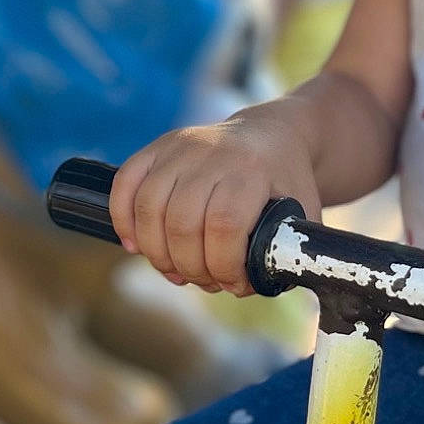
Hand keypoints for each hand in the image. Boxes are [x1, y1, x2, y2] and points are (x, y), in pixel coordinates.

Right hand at [110, 108, 320, 294]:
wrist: (271, 136)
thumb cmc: (284, 184)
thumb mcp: (300, 215)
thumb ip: (281, 254)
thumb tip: (244, 287)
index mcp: (251, 170)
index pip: (224, 226)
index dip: (223, 265)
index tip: (233, 283)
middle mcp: (211, 154)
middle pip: (182, 223)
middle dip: (190, 266)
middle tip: (205, 281)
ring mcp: (179, 148)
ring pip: (149, 208)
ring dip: (158, 253)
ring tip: (178, 271)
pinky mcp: (157, 147)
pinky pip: (125, 184)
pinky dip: (124, 220)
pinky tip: (137, 246)